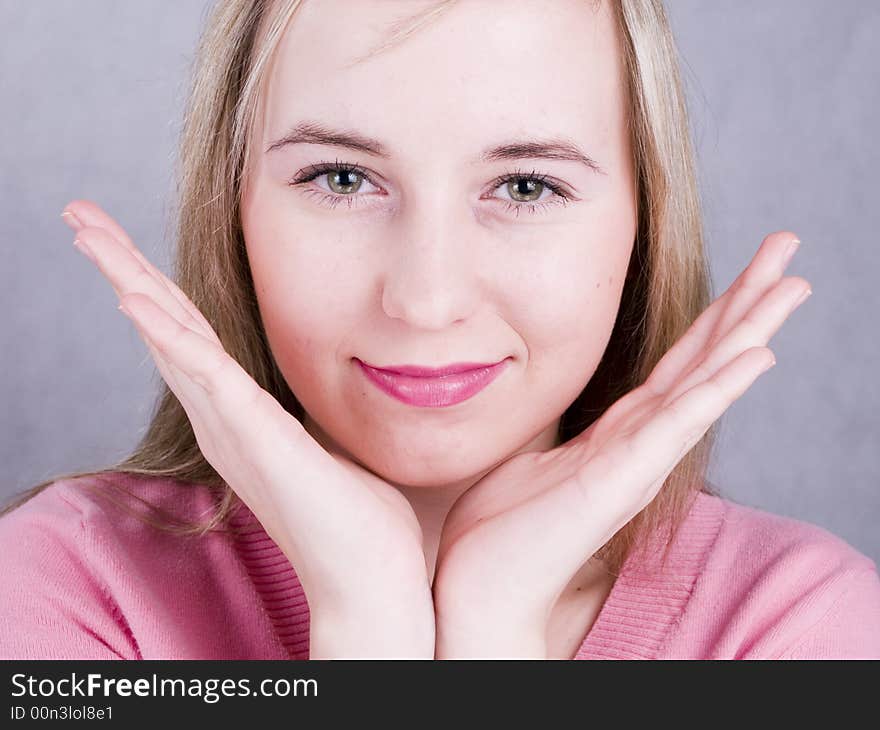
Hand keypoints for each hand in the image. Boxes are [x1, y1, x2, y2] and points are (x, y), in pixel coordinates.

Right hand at [61, 200, 434, 657]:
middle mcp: (223, 418)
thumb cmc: (357, 516)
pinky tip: (134, 299)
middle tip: (77, 216)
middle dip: (120, 267)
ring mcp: (234, 428)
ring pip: (170, 339)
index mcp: (239, 415)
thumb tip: (324, 383)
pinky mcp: (256, 439)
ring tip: (86, 233)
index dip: (152, 286)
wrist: (371, 578)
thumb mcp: (327, 440)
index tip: (120, 241)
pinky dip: (166, 337)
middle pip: (163, 326)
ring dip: (128, 281)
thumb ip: (308, 411)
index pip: (189, 335)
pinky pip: (206, 377)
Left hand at [432, 231, 811, 657]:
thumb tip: (542, 406)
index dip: (714, 317)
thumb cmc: (501, 528)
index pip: (678, 364)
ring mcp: (637, 461)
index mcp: (619, 433)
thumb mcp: (531, 458)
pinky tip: (756, 355)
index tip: (748, 273)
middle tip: (788, 248)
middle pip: (704, 360)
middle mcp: (639, 442)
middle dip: (747, 303)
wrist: (479, 590)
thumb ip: (555, 432)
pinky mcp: (620, 481)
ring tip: (792, 283)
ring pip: (705, 382)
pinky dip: (718, 389)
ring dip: (751, 331)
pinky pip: (678, 425)